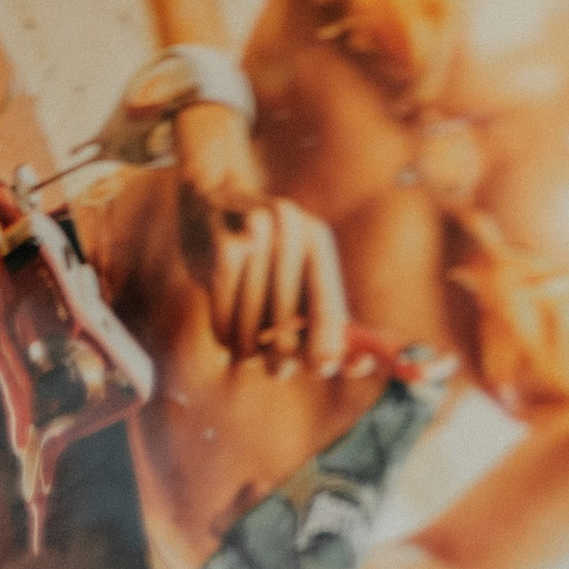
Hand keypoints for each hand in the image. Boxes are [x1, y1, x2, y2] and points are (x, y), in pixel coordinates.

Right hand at [173, 99, 348, 376]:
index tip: (320, 367)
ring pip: (251, 331)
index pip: (328, 307)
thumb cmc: (263, 258)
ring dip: (246, 349)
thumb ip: (329, 323)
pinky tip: (224, 319)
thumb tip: (361, 366)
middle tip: (274, 365)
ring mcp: (252, 231)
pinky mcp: (219, 245)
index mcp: (316, 238)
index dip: (326, 345)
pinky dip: (223, 333)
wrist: (207, 202)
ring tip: (243, 335)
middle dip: (279, 358)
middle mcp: (288, 227)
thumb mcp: (299, 279)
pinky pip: (224, 322)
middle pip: (287, 329)